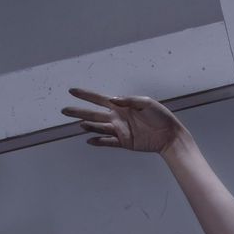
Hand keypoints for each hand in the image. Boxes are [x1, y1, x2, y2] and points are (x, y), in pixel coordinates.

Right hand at [62, 87, 185, 153]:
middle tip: (64, 110)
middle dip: (78, 111)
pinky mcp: (124, 142)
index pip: (98, 98)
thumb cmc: (160, 116)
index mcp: (121, 105)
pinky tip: (89, 141)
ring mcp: (119, 130)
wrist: (169, 135)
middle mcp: (117, 117)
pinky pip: (108, 142)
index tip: (72, 91)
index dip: (85, 95)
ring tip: (80, 124)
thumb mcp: (146, 103)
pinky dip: (99, 142)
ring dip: (89, 126)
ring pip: (99, 128)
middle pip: (93, 113)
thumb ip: (128, 100)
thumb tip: (112, 99)